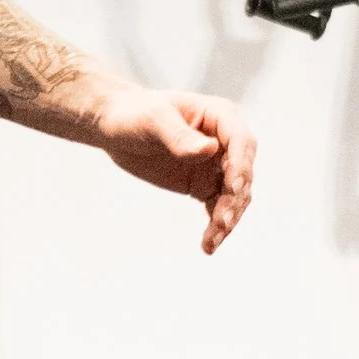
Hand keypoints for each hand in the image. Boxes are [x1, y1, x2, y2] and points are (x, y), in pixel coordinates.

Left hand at [93, 82, 255, 251]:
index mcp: (220, 115)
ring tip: (212, 241)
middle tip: (222, 222)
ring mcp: (217, 165)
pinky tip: (209, 245)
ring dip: (228, 218)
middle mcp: (225, 141)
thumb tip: (209, 149)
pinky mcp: (205, 185)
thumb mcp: (153, 120)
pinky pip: (218, 208)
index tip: (233, 188)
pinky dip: (216, 226)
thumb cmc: (135, 114)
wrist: (116, 127)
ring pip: (235, 196)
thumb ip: (179, 136)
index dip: (241, 165)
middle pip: (243, 172)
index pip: (241, 141)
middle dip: (235, 198)